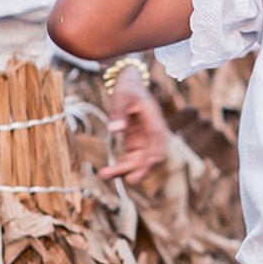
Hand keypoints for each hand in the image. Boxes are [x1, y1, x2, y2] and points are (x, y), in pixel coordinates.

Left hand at [99, 66, 170, 183]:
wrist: (129, 82)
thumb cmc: (128, 88)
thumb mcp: (122, 96)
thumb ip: (118, 112)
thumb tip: (115, 130)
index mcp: (154, 122)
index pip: (158, 144)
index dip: (152, 158)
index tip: (143, 170)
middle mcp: (152, 133)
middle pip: (149, 156)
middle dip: (138, 169)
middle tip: (127, 181)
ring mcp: (144, 139)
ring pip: (139, 160)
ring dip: (125, 170)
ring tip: (104, 175)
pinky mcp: (135, 141)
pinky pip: (131, 158)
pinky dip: (121, 166)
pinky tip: (107, 171)